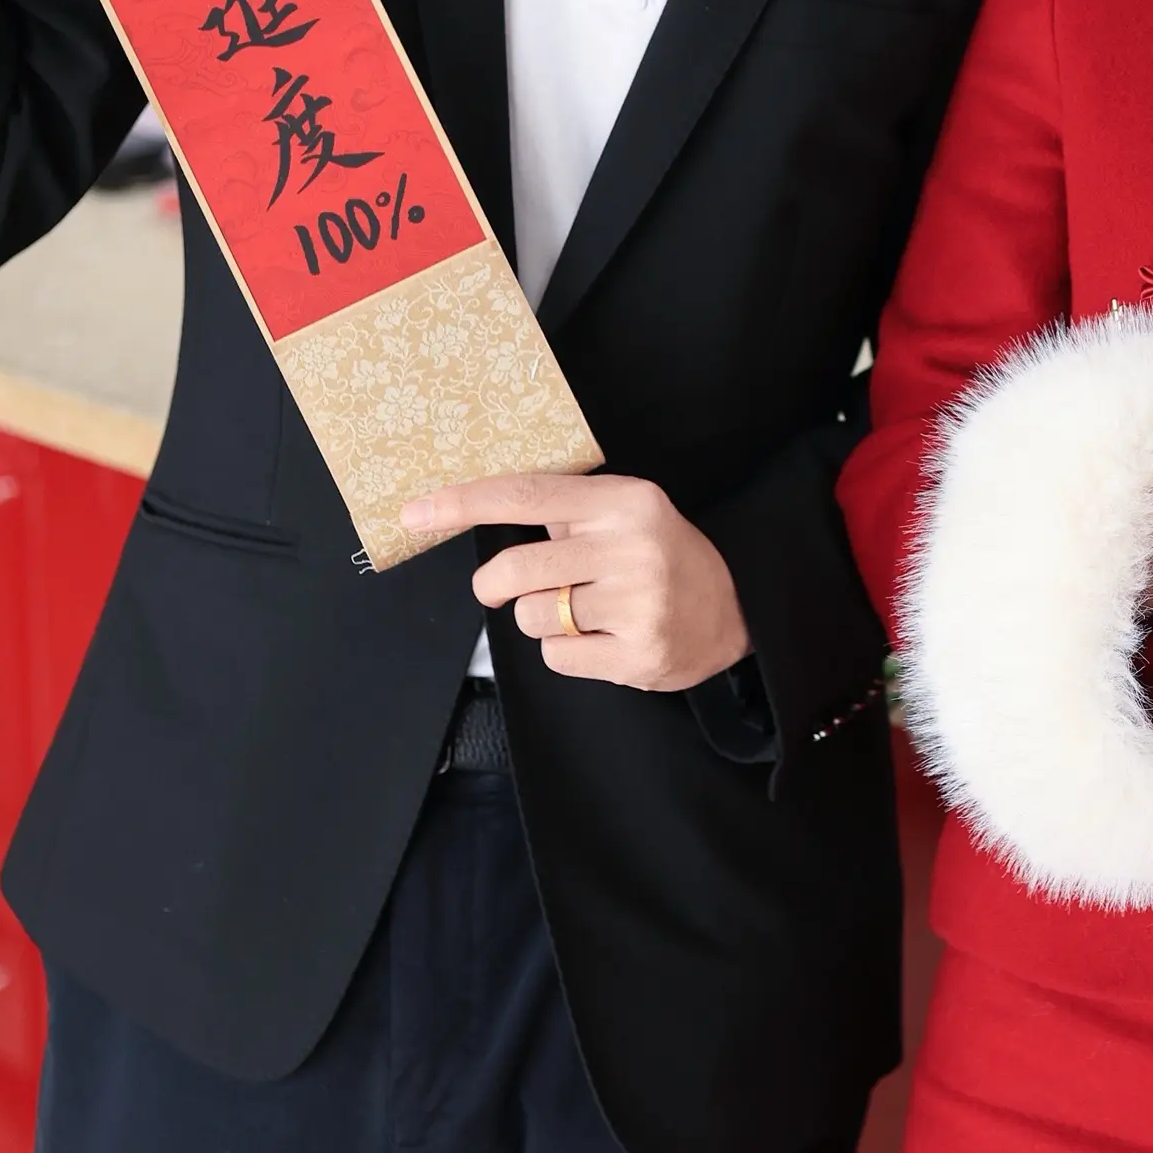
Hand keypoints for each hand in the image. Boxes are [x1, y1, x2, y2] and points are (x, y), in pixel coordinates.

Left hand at [401, 471, 749, 689]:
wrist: (736, 612)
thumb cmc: (661, 557)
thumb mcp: (624, 515)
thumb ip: (565, 512)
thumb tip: (473, 506)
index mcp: (624, 501)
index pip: (526, 495)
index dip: (463, 503)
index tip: (415, 512)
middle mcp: (632, 547)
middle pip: (517, 568)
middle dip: (493, 584)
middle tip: (499, 588)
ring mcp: (639, 603)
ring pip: (533, 617)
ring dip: (539, 619)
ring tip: (578, 612)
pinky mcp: (640, 654)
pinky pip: (558, 657)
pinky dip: (565, 652)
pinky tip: (600, 640)